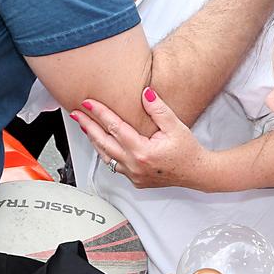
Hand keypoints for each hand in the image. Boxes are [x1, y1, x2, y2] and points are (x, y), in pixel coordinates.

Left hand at [70, 87, 209, 189]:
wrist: (197, 172)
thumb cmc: (188, 151)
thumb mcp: (176, 126)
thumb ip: (158, 109)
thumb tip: (144, 93)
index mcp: (142, 152)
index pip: (115, 128)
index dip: (99, 113)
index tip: (88, 103)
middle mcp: (134, 165)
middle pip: (103, 142)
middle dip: (88, 126)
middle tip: (76, 113)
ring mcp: (133, 175)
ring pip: (106, 156)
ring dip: (94, 140)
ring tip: (84, 126)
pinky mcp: (135, 180)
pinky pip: (114, 165)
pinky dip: (105, 153)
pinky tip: (101, 144)